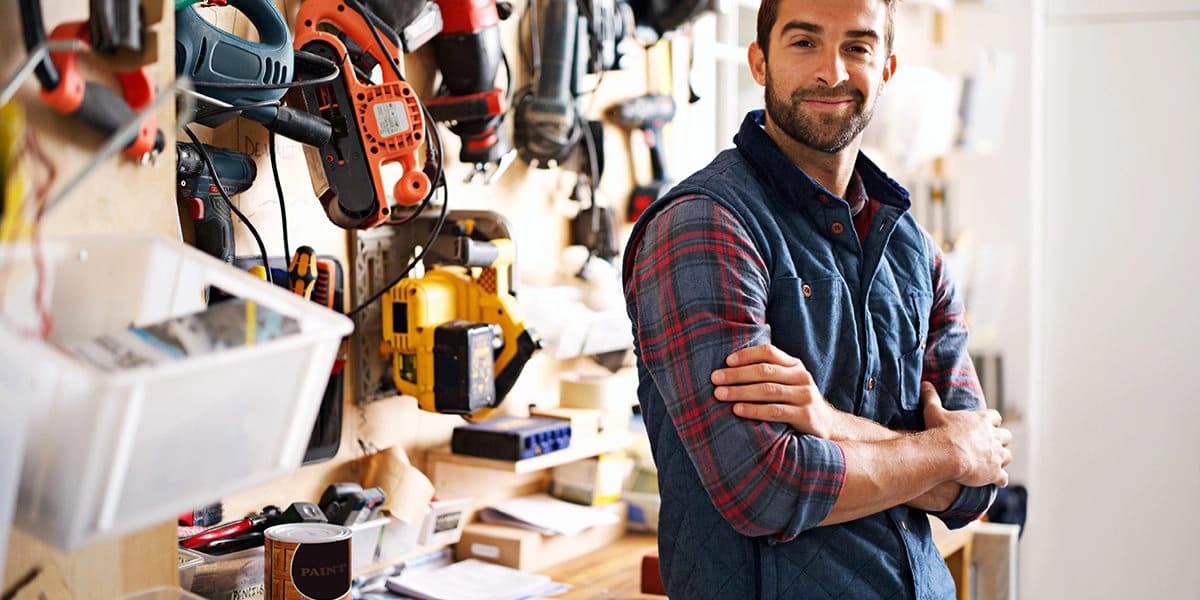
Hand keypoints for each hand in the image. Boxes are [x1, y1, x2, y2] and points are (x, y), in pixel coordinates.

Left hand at [711, 344, 837, 438]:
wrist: (828, 426)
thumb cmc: (796, 402)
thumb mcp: (788, 383)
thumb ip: (769, 374)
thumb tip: (729, 368)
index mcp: (795, 365)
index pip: (769, 352)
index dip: (746, 355)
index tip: (726, 361)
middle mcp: (801, 377)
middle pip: (764, 371)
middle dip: (736, 374)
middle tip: (715, 378)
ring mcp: (805, 396)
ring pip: (768, 390)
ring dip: (740, 391)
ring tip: (719, 394)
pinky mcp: (805, 415)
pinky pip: (775, 411)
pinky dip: (754, 410)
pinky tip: (737, 410)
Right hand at [921, 382, 1011, 487]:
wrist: (947, 455)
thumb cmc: (940, 433)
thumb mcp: (933, 412)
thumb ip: (931, 398)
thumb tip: (925, 384)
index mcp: (982, 420)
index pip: (995, 417)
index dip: (992, 422)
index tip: (986, 425)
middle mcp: (993, 436)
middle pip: (1006, 436)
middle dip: (1001, 441)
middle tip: (991, 445)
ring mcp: (996, 455)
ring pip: (1008, 456)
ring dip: (1002, 459)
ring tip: (993, 463)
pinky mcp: (995, 472)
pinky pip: (1003, 478)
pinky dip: (1000, 479)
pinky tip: (995, 481)